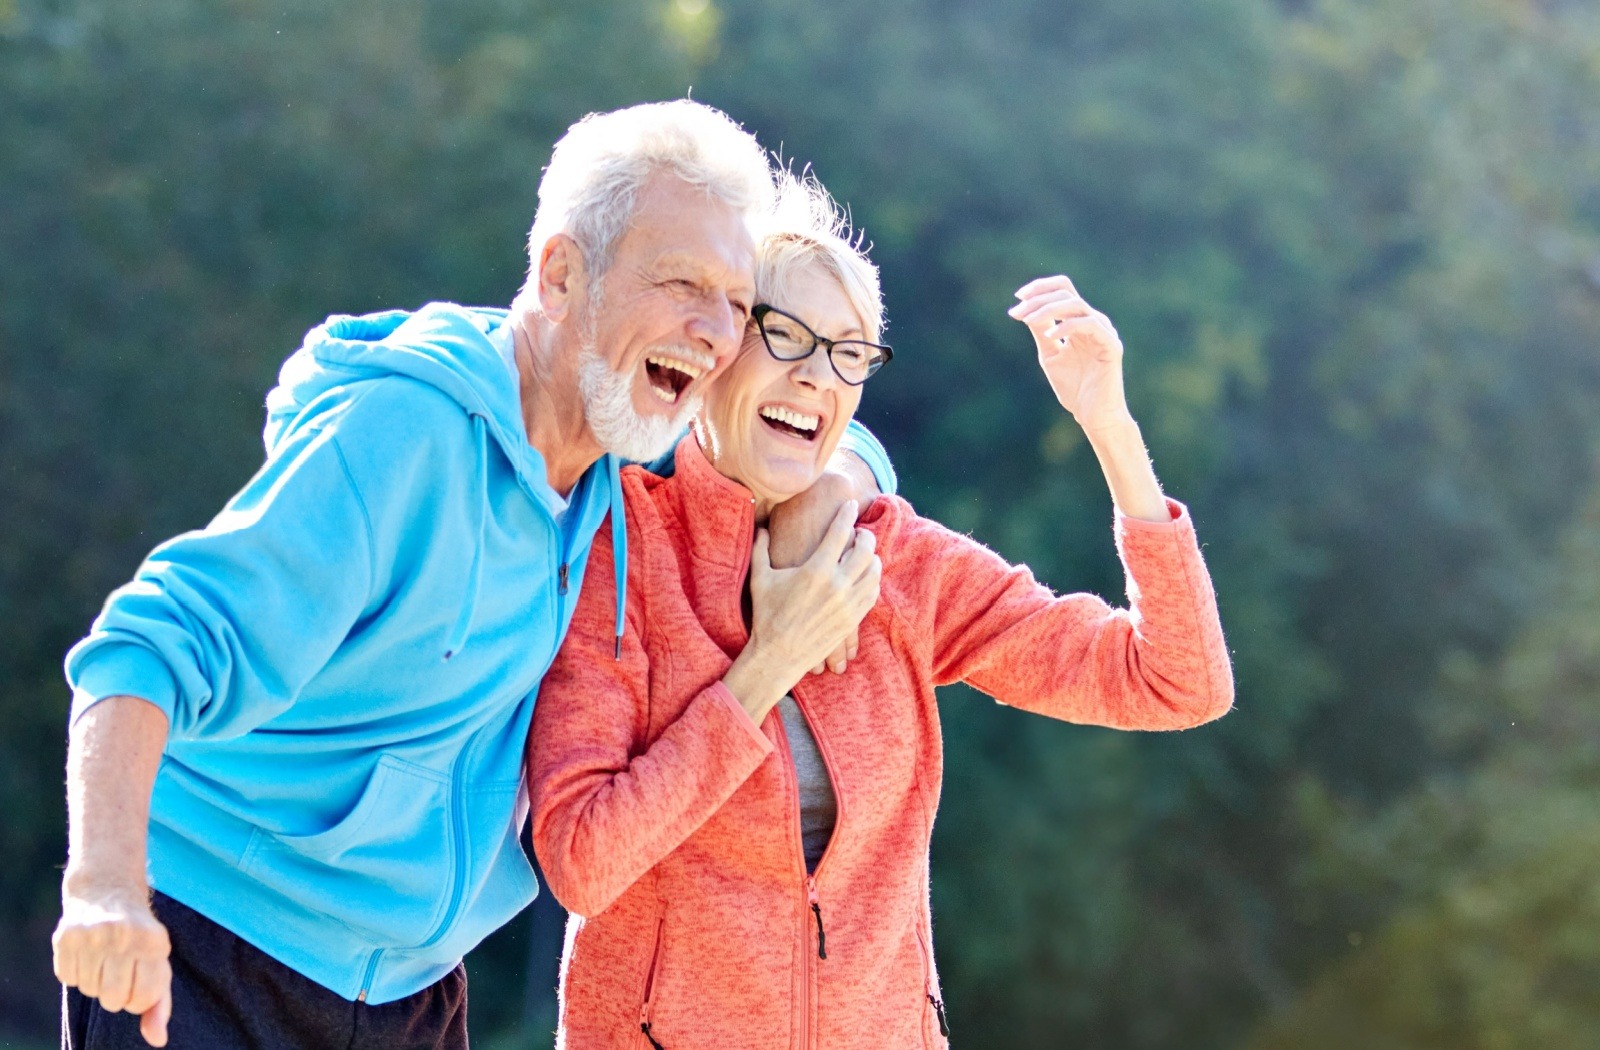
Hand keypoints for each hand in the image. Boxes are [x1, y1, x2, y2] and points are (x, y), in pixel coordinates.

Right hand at [54, 883, 172, 1045]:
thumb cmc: (139, 936)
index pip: (144, 999)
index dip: (139, 1000)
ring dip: (96, 982)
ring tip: (104, 958)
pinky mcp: (66, 937)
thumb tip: (157, 1040)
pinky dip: (76, 972)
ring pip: (90, 991)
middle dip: (116, 994)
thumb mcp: (158, 961)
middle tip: (120, 970)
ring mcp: (93, 934)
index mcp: (154, 941)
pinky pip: (68, 979)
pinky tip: (87, 952)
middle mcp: (124, 935)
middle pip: (113, 1000)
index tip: (139, 983)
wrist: (107, 889)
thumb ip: (160, 1003)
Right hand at [767, 453, 881, 673]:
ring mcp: (848, 603)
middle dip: (866, 536)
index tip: (851, 504)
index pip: (840, 532)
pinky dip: (873, 580)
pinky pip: (872, 592)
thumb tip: (761, 528)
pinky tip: (865, 576)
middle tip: (861, 533)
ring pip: (874, 571)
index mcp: (815, 570)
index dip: (847, 514)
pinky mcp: (852, 619)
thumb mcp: (760, 578)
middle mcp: (837, 584)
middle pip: (865, 549)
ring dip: (873, 558)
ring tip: (866, 553)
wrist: (778, 655)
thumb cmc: (766, 615)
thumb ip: (761, 549)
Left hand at [1008, 275, 1132, 432]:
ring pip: (1076, 304)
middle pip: (1067, 293)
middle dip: (1038, 299)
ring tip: (1028, 320)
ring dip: (1048, 309)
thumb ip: (1041, 332)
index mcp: (1079, 322)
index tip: (1018, 296)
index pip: (1062, 291)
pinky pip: (1090, 324)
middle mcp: (1093, 321)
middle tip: (1018, 312)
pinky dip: (1067, 326)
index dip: (1041, 288)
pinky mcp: (1111, 345)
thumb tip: (1023, 310)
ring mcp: (1104, 331)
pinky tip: (1050, 336)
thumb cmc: (1074, 387)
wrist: (1092, 414)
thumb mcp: (1049, 354)